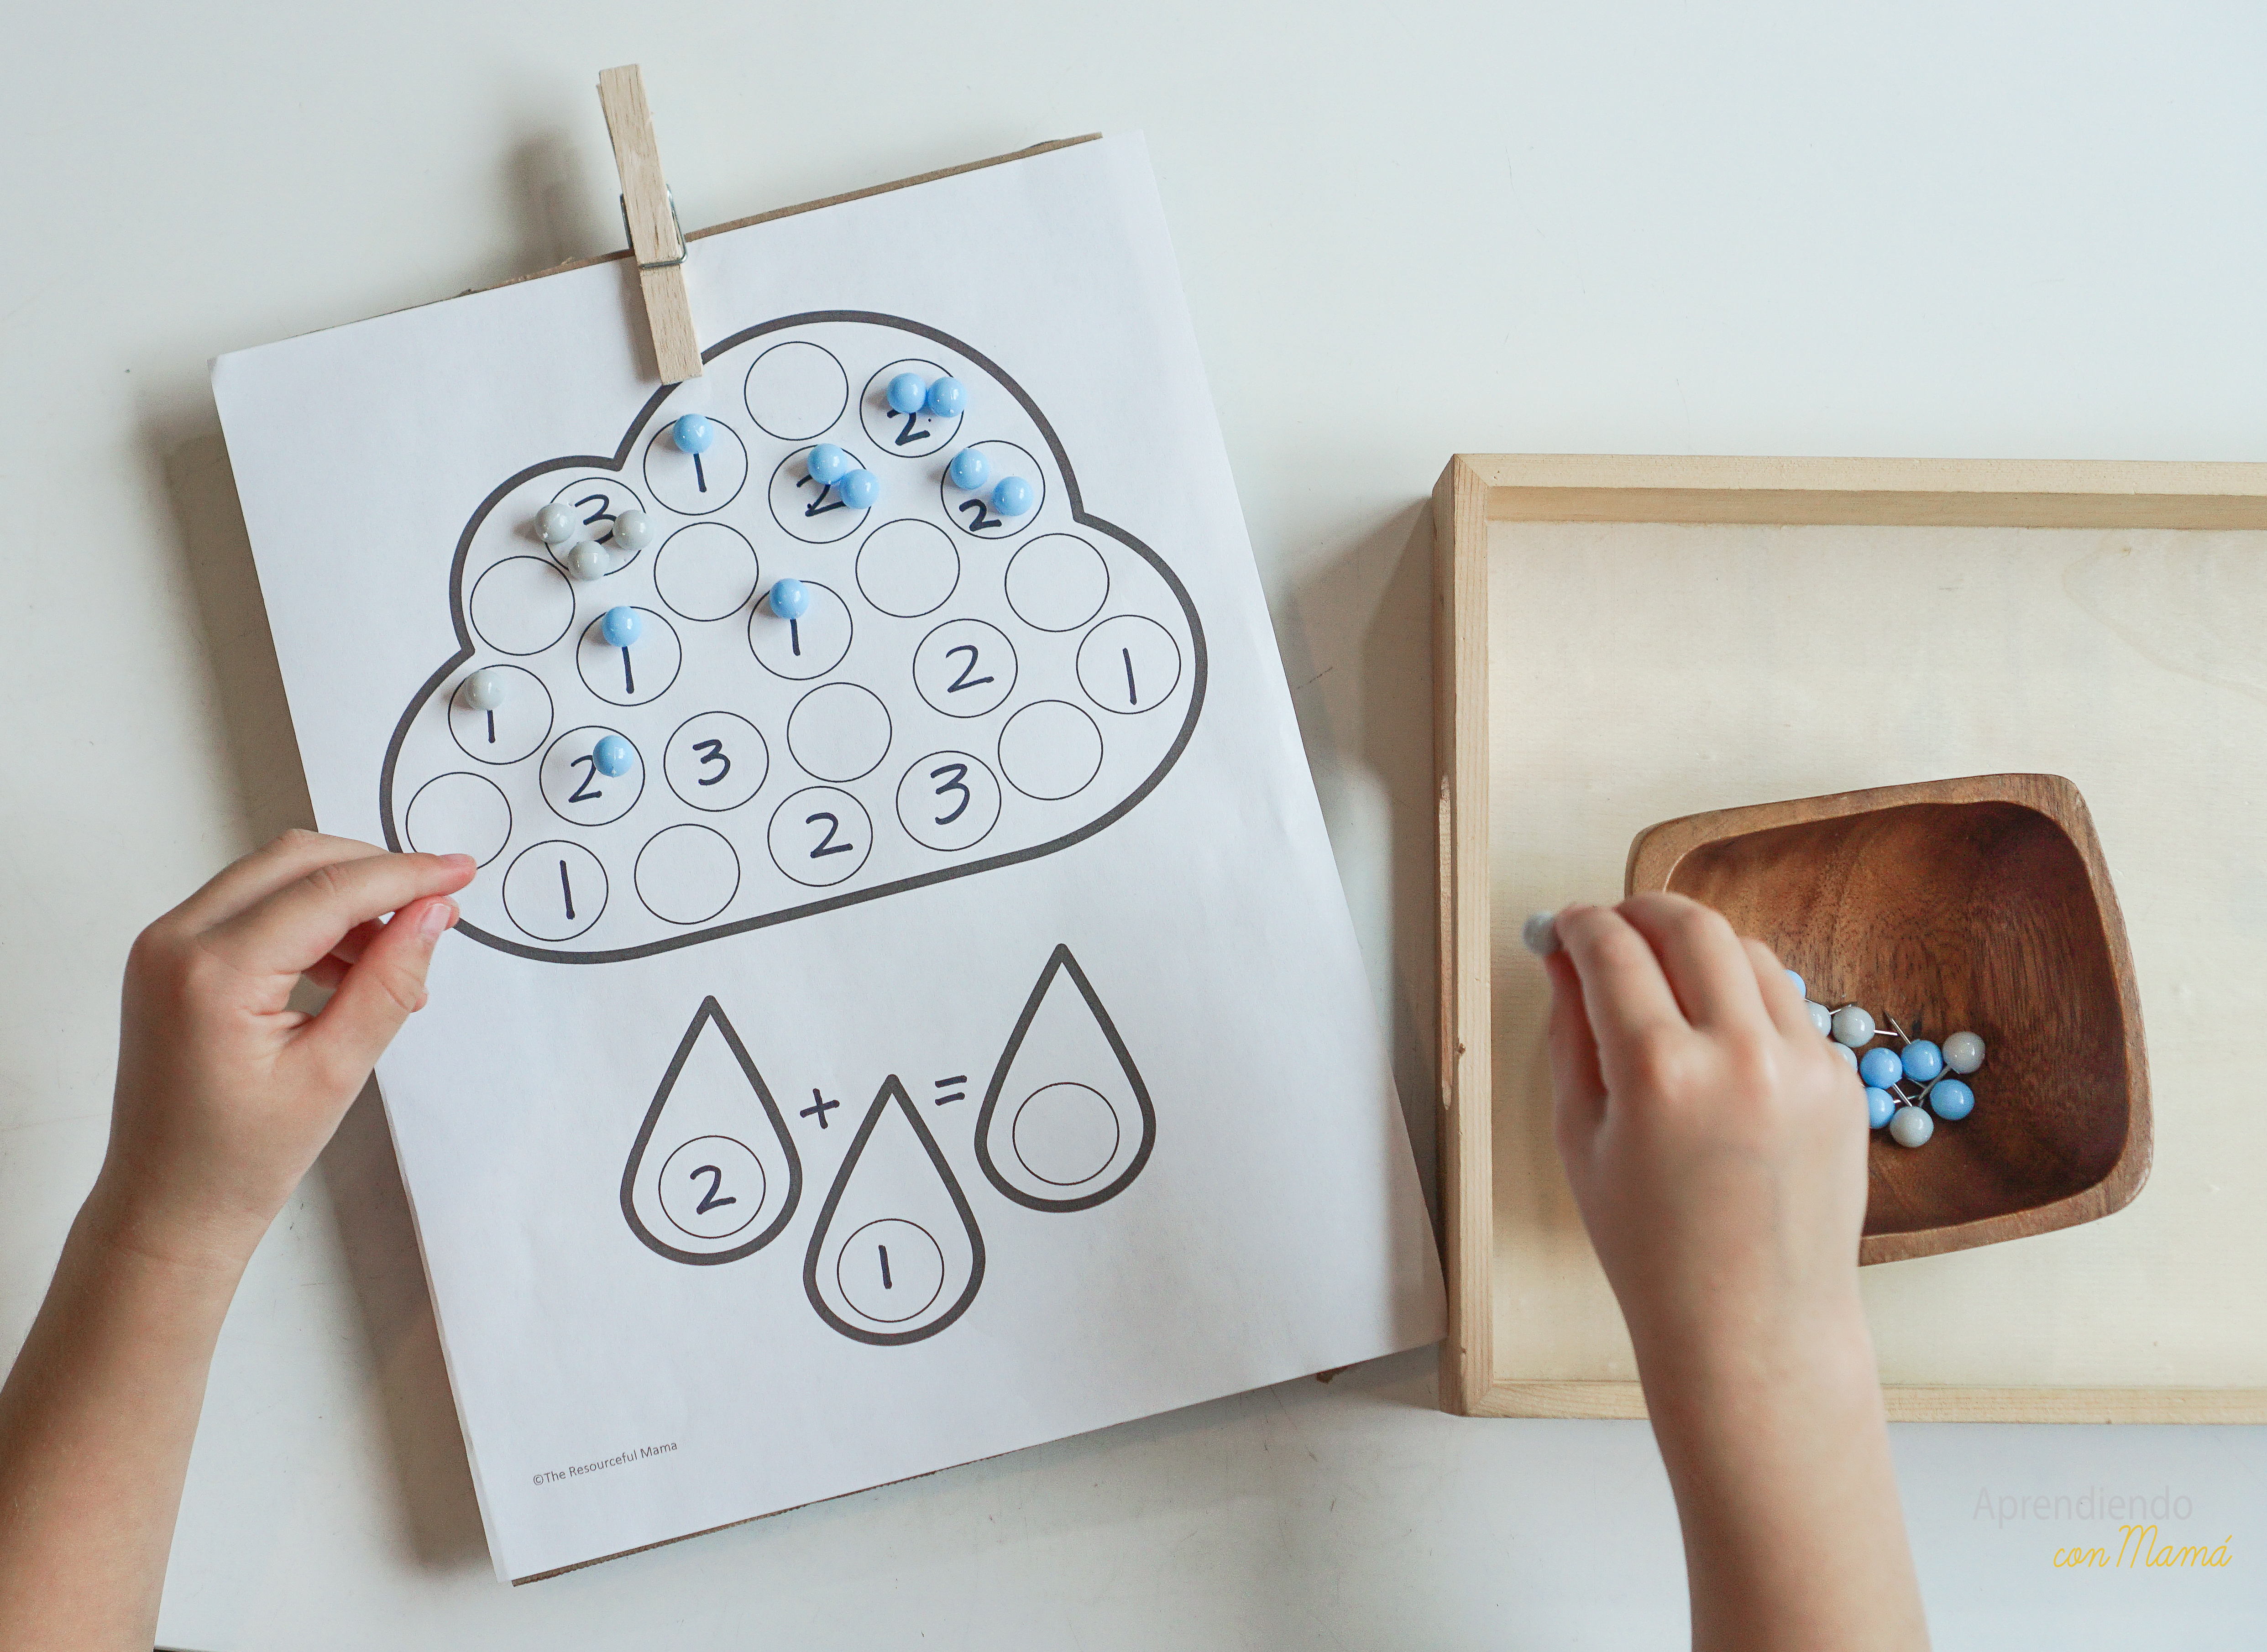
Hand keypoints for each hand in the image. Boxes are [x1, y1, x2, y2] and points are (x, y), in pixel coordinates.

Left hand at [93, 831, 474, 1269]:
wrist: (168, 1204)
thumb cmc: (238, 1158)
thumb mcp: (335, 1072)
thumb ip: (389, 983)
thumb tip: (433, 912)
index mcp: (212, 974)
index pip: (327, 890)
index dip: (405, 875)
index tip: (460, 872)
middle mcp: (174, 943)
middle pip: (295, 861)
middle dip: (375, 872)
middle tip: (437, 904)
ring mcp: (164, 945)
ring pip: (274, 875)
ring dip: (344, 895)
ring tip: (394, 956)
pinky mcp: (170, 956)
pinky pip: (251, 904)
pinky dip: (308, 916)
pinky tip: (348, 965)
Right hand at [1542, 893, 1927, 1651]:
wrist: (1752, 1324)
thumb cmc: (1650, 1246)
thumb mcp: (1578, 1135)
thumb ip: (1569, 1030)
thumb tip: (1563, 955)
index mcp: (1659, 1072)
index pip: (1611, 948)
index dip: (1577, 924)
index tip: (1563, 926)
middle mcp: (1740, 1054)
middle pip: (1689, 924)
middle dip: (1640, 911)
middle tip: (1613, 928)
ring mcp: (1804, 1065)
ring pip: (1748, 951)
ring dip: (1697, 949)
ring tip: (1665, 983)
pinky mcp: (1843, 1081)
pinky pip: (1788, 1005)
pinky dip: (1745, 1002)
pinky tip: (1717, 1043)